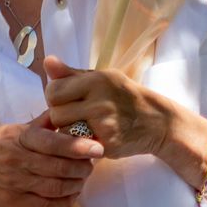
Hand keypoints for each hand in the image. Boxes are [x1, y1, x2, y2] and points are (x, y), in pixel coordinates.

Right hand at [0, 112, 103, 206]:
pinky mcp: (15, 203)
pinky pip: (47, 204)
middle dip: (82, 167)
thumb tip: (61, 111)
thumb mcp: (7, 130)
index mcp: (17, 138)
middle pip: (59, 167)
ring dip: (76, 184)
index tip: (97, 146)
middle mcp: (18, 160)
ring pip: (57, 186)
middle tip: (92, 163)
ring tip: (83, 177)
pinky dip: (65, 201)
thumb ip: (36, 125)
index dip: (78, 146)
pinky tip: (72, 195)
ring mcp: (16, 184)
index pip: (52, 142)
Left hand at [43, 56, 174, 158]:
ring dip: (69, 132)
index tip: (66, 101)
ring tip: (84, 126)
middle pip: (55, 113)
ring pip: (64, 131)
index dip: (55, 98)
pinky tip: (94, 137)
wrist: (158, 122)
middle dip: (61, 116)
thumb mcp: (102, 79)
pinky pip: (79, 145)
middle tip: (75, 116)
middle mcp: (100, 100)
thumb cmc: (125, 97)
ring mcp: (104, 123)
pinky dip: (82, 143)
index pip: (53, 90)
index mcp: (97, 80)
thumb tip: (48, 61)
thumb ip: (72, 74)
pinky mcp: (106, 144)